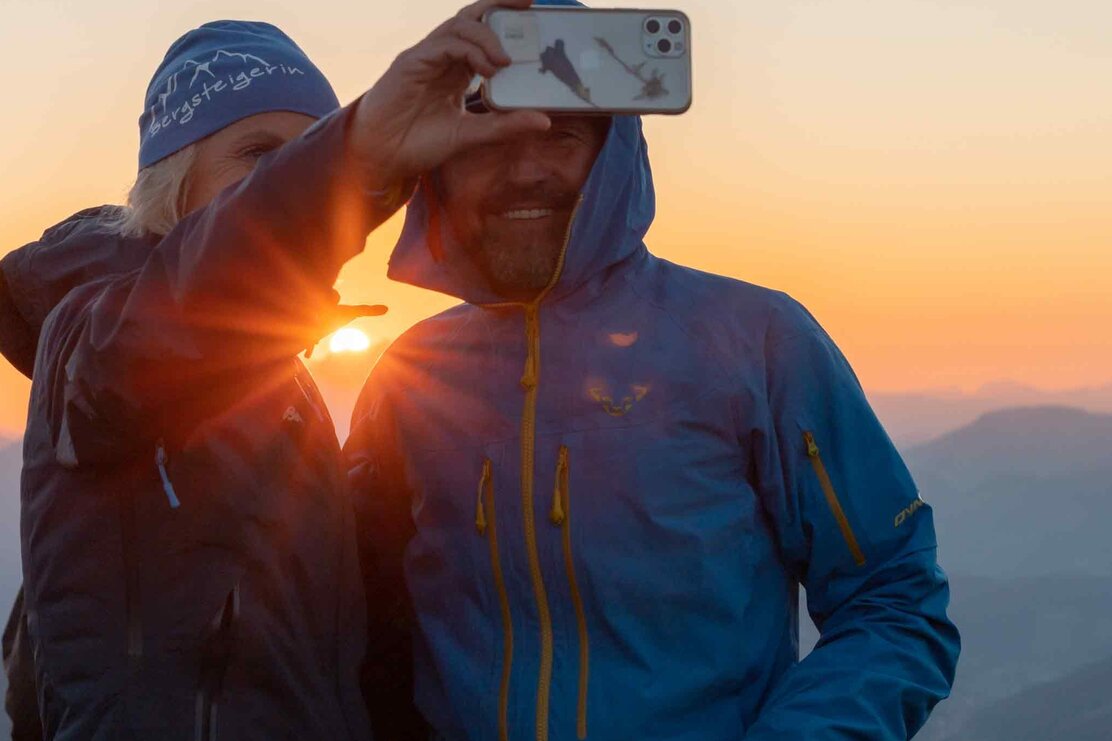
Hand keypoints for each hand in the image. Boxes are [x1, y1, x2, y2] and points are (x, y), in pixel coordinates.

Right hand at [351, 0, 550, 191]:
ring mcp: (426, 57)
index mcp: (456, 69)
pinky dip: (469, 50)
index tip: (533, 13)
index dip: (505, 19)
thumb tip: (544, 120)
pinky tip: (486, 68)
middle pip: (472, 18)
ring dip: (486, 37)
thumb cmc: (420, 143)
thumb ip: (504, 125)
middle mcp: (442, 57)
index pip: (483, 33)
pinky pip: (444, 44)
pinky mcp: (411, 63)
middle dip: (499, 5)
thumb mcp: (471, 134)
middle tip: (528, 3)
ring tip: (505, 60)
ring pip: (459, 27)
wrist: (383, 156)